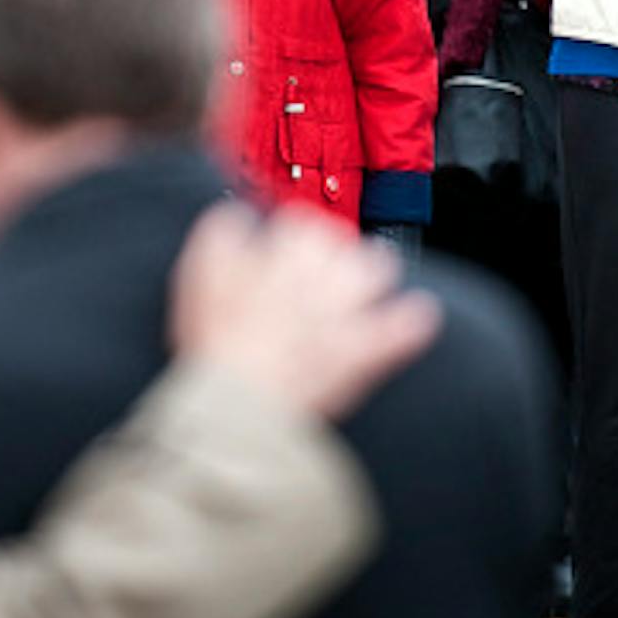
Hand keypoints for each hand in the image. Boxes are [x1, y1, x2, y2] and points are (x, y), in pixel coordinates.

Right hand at [170, 202, 440, 422]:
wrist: (241, 401)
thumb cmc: (216, 344)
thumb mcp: (200, 275)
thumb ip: (222, 234)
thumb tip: (239, 215)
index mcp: (282, 255)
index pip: (299, 224)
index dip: (293, 233)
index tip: (286, 243)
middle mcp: (320, 276)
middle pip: (341, 242)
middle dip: (334, 249)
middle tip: (321, 264)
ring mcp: (346, 312)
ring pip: (376, 269)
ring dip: (374, 270)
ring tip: (367, 279)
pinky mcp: (364, 351)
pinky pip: (403, 327)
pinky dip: (411, 321)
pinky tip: (418, 315)